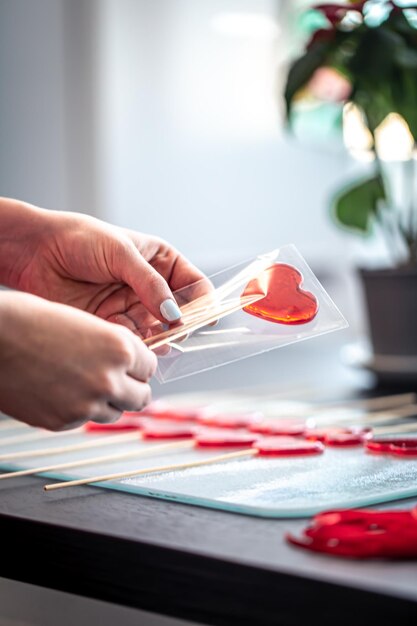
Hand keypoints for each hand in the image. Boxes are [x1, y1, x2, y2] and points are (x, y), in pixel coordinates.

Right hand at [0, 292, 156, 429]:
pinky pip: (84, 420)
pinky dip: (80, 409)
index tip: (130, 363)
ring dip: (107, 401)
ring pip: (116, 412)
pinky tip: (61, 390)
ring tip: (84, 383)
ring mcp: (86, 406)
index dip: (138, 364)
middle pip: (142, 397)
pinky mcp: (63, 422)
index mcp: (119, 348)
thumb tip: (128, 364)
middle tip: (117, 380)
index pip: (150, 367)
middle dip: (132, 388)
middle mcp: (109, 380)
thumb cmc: (29, 320)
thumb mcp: (85, 323)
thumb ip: (112, 346)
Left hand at [4, 202, 208, 336]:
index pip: (194, 284)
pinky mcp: (112, 322)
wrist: (36, 252)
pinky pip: (132, 339)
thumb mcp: (121, 253)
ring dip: (157, 337)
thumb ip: (150, 284)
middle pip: (179, 313)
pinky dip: (133, 342)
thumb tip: (174, 314)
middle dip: (179, 324)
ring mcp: (131, 305)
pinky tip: (128, 339)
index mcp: (160, 261)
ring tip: (151, 338)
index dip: (202, 302)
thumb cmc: (79, 239)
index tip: (203, 318)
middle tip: (175, 331)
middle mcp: (150, 286)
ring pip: (157, 330)